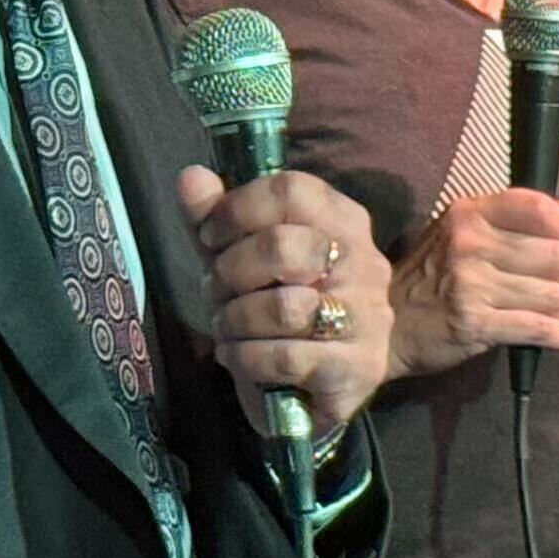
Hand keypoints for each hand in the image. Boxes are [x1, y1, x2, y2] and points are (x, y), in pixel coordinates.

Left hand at [177, 166, 392, 434]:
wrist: (319, 381)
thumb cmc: (275, 304)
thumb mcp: (238, 254)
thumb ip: (213, 216)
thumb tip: (190, 176)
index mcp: (342, 220)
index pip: (291, 191)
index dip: (236, 210)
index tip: (209, 237)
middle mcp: (364, 263)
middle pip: (283, 247)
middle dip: (231, 271)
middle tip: (217, 290)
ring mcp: (367, 318)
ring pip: (284, 307)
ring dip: (236, 320)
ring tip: (228, 328)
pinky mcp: (358, 369)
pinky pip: (285, 357)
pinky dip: (245, 358)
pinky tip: (238, 356)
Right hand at [385, 189, 558, 379]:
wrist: (384, 325)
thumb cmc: (431, 277)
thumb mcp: (467, 233)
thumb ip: (523, 217)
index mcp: (469, 213)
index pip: (540, 208)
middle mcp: (469, 242)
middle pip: (558, 256)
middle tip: (546, 289)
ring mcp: (470, 283)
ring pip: (555, 296)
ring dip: (557, 311)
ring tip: (538, 313)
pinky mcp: (473, 323)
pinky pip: (539, 327)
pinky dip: (553, 335)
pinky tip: (546, 335)